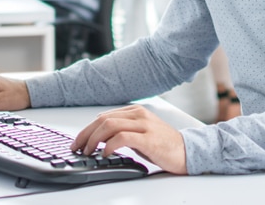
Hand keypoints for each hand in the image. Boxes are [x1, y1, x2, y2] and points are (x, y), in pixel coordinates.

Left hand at [70, 105, 186, 174]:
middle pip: (103, 119)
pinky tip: (104, 153)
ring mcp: (144, 125)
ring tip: (88, 151)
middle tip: (77, 147)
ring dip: (94, 139)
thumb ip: (123, 131)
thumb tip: (99, 139)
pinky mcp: (148, 138)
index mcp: (136, 111)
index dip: (87, 129)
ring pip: (110, 125)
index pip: (104, 116)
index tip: (78, 141)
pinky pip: (122, 137)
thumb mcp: (141, 134)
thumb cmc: (163, 145)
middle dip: (86, 134)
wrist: (187, 151)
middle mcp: (139, 115)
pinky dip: (109, 145)